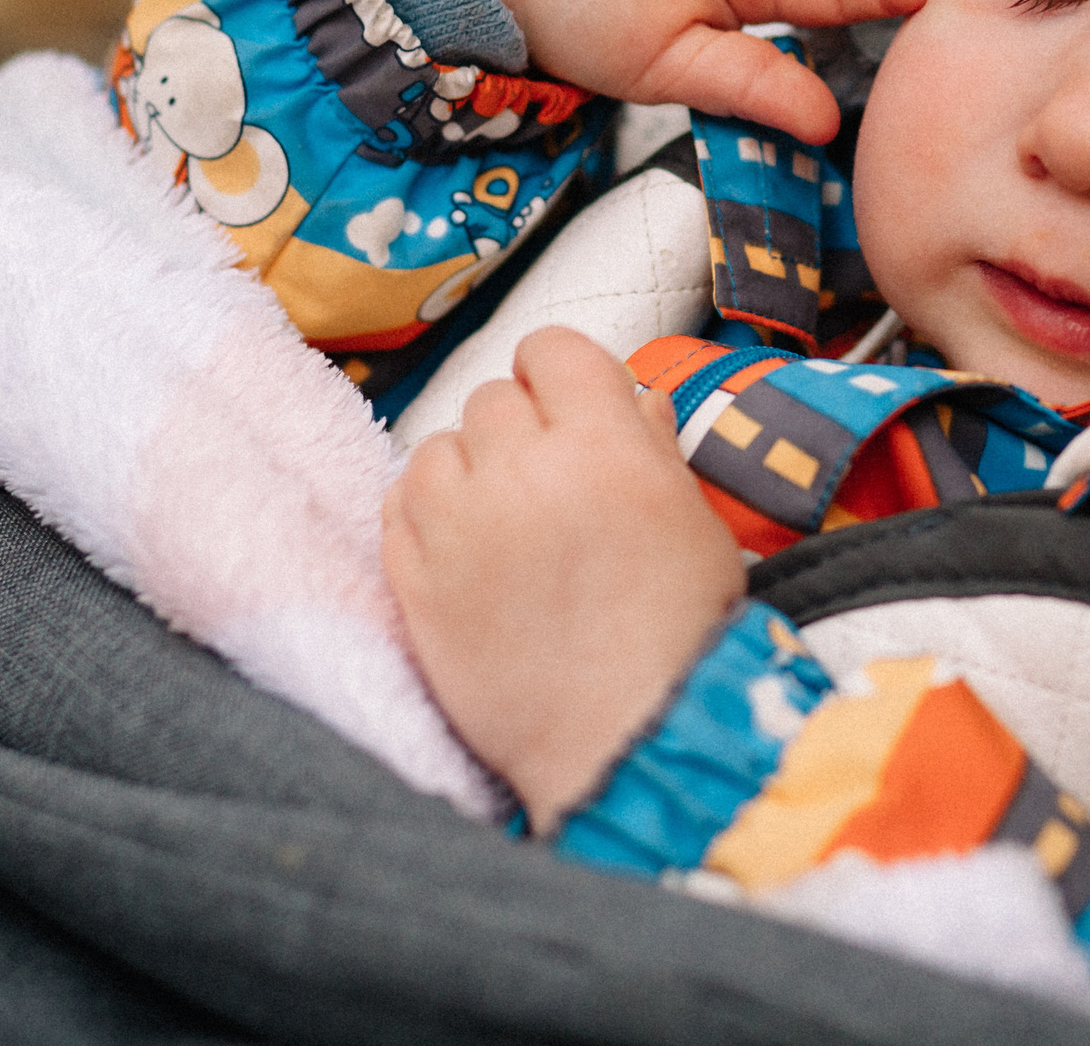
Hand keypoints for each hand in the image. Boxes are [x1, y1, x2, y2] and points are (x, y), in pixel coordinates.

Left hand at [382, 327, 746, 826]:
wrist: (626, 739)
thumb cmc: (676, 637)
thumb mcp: (693, 525)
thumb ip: (654, 450)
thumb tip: (635, 400)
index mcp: (602, 446)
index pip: (551, 350)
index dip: (560, 374)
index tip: (569, 405)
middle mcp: (521, 470)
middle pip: (493, 398)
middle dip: (520, 429)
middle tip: (547, 481)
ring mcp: (457, 525)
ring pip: (436, 446)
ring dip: (466, 469)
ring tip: (501, 519)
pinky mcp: (413, 580)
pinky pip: (396, 504)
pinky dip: (423, 512)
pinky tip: (462, 546)